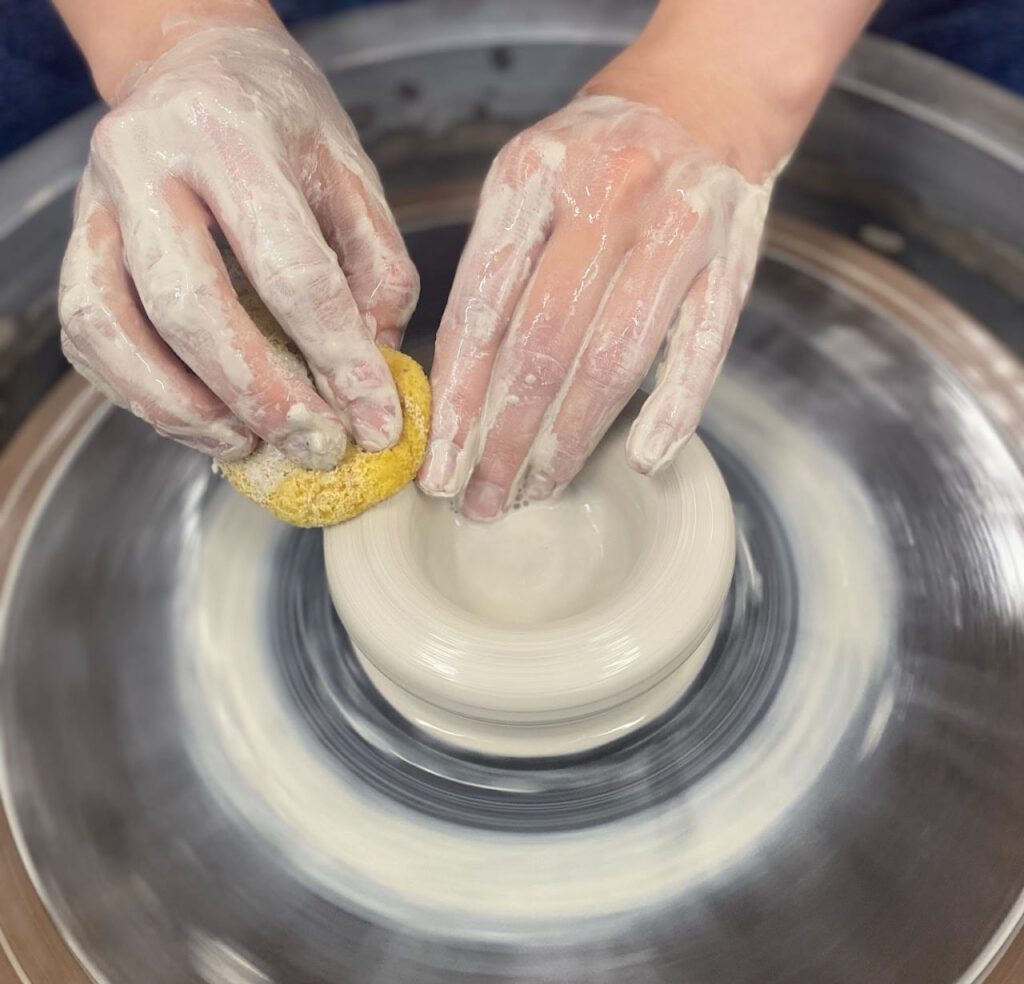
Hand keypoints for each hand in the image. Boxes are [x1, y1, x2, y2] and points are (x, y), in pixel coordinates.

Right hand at [58, 20, 417, 466]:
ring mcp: (95, 204)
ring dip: (185, 408)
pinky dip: (141, 394)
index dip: (340, 360)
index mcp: (230, 134)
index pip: (292, 269)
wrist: (196, 65)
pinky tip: (203, 419)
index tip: (377, 423)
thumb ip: (376, 268)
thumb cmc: (285, 124)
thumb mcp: (352, 173)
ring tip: (250, 444)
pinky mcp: (75, 243)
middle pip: (192, 306)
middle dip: (261, 396)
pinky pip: (88, 336)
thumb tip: (374, 373)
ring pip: (114, 329)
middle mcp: (144, 163)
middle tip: (317, 447)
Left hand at [419, 94, 772, 518]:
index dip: (455, 405)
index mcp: (531, 177)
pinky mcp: (732, 260)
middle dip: (503, 442)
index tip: (438, 468)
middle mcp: (604, 197)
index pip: (479, 314)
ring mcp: (675, 229)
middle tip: (482, 502)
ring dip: (568, 442)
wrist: (700, 99)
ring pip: (612, 363)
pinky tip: (641, 458)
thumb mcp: (524, 184)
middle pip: (540, 351)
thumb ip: (493, 273)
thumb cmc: (593, 158)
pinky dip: (672, 411)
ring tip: (536, 491)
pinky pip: (700, 350)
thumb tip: (458, 393)